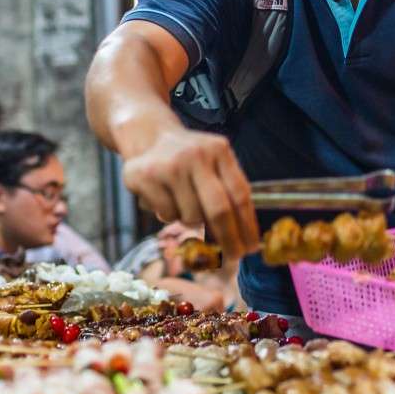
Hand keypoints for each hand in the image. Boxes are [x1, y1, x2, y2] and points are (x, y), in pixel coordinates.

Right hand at [120, 128, 259, 259]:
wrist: (150, 136)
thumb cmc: (191, 159)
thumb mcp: (215, 163)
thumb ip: (229, 192)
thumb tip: (244, 238)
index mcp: (219, 150)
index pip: (239, 194)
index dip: (247, 225)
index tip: (251, 247)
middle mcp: (195, 155)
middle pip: (218, 210)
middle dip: (228, 239)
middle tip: (233, 257)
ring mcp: (168, 165)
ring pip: (191, 217)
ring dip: (192, 222)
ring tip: (185, 205)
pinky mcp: (143, 176)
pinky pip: (166, 214)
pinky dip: (169, 215)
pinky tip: (165, 198)